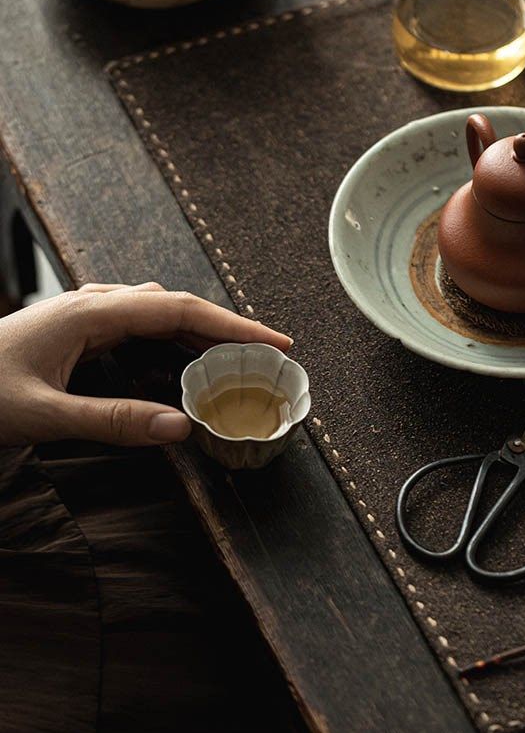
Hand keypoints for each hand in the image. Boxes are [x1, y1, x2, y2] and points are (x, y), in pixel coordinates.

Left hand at [0, 282, 291, 446]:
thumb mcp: (41, 415)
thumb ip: (112, 420)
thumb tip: (181, 428)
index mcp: (89, 314)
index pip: (180, 310)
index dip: (234, 325)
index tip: (276, 342)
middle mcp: (92, 304)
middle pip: (178, 306)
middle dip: (227, 328)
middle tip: (269, 355)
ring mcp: (85, 313)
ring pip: (161, 311)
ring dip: (202, 331)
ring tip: (236, 357)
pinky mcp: (79, 328)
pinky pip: (142, 324)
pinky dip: (174, 339)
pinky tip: (182, 358)